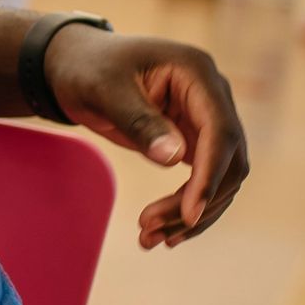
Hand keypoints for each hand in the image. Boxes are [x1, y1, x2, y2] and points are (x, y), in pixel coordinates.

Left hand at [43, 27, 248, 249]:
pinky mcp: (195, 139)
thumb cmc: (88, 69)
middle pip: (228, 161)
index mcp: (197, 72)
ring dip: (192, 213)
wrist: (76, 65)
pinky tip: (165, 233)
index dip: (210, 175)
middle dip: (197, 202)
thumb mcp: (104, 90)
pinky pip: (205, 180)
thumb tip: (175, 158)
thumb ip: (139, 121)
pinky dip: (187, 208)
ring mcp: (207, 119)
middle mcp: (212, 96)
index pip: (220, 132)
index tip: (189, 213)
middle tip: (151, 231)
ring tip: (151, 239)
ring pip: (221, 178)